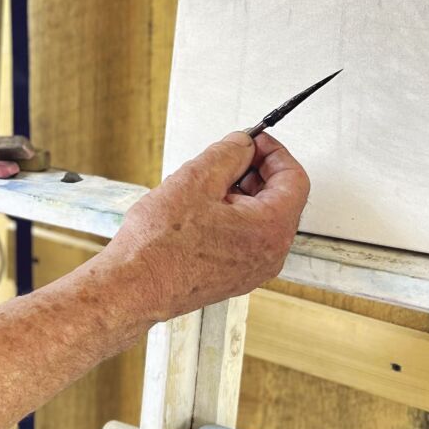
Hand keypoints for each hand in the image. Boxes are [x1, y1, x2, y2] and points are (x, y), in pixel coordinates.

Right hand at [91, 131, 309, 326]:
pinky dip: (232, 216)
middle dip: (256, 172)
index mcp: (270, 229)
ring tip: (205, 185)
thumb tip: (243, 144)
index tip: (254, 141)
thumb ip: (228, 153)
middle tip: (228, 157)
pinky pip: (246, 238)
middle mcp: (270, 255)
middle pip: (281, 199)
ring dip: (241, 194)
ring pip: (261, 219)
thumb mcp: (196, 180)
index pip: (294, 179)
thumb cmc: (159, 245)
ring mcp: (253, 270)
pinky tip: (200, 210)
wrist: (134, 288)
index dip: (274, 153)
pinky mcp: (234, 277)